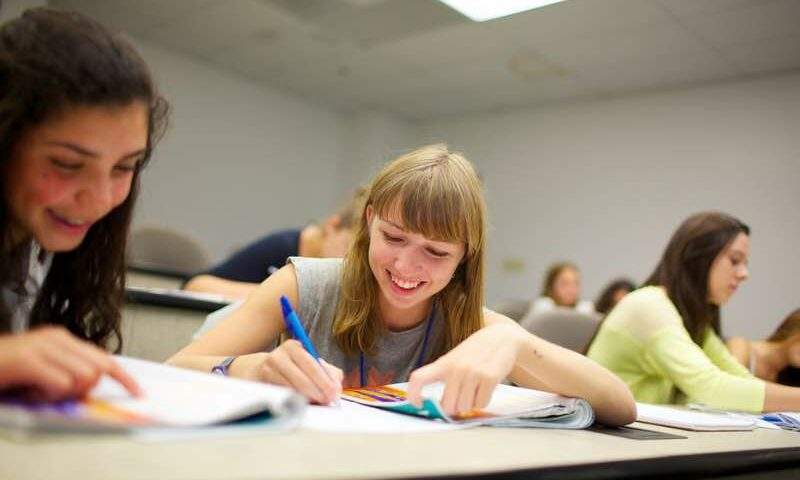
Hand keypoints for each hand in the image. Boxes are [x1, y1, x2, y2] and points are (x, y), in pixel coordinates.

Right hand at [0, 326, 140, 401]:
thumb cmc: (3, 372)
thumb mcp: (41, 372)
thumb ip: (66, 374)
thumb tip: (90, 388)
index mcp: (61, 339)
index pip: (104, 357)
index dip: (123, 377)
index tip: (138, 391)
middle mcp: (56, 338)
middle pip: (98, 368)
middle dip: (84, 388)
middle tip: (55, 392)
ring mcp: (42, 347)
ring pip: (83, 377)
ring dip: (62, 393)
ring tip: (38, 389)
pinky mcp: (28, 360)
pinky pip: (61, 383)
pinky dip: (49, 395)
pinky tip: (31, 390)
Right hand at [245, 339, 342, 404]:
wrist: (260, 371)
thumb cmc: (292, 369)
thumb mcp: (311, 365)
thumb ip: (329, 373)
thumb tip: (337, 387)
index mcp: (293, 347)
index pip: (311, 365)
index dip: (324, 380)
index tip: (333, 392)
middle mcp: (278, 355)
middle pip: (300, 377)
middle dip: (317, 391)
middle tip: (326, 401)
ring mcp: (267, 370)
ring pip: (290, 388)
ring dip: (305, 398)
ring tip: (316, 403)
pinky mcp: (260, 384)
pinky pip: (280, 395)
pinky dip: (292, 401)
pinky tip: (300, 404)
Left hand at [407, 323, 522, 416]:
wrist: (502, 337)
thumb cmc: (475, 352)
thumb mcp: (455, 358)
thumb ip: (445, 377)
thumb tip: (437, 405)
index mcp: (443, 363)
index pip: (418, 378)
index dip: (413, 394)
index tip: (417, 404)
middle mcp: (456, 368)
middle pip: (447, 406)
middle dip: (453, 408)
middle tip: (459, 401)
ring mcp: (473, 373)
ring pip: (465, 407)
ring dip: (470, 405)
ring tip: (474, 390)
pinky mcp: (489, 377)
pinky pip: (481, 404)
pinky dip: (483, 401)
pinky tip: (485, 389)